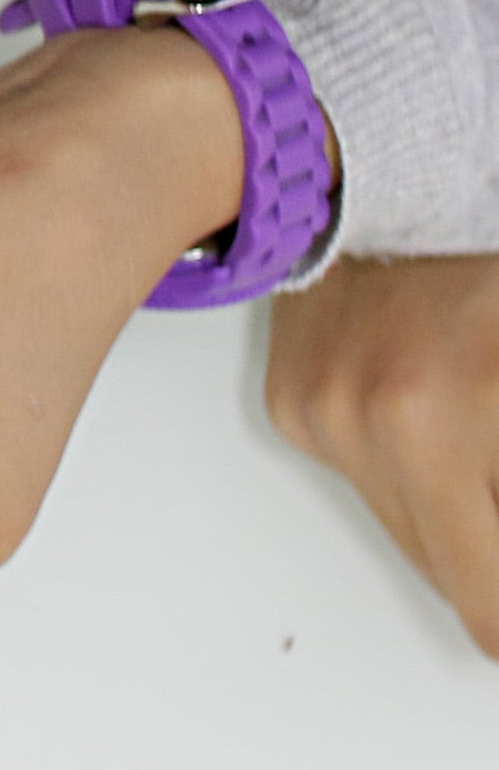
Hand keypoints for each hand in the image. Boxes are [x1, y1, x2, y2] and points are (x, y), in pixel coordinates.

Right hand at [267, 253, 498, 651]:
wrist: (383, 162)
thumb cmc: (477, 242)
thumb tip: (497, 565)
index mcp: (432, 422)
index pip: (486, 607)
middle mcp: (355, 425)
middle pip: (448, 573)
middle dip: (491, 548)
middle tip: (492, 468)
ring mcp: (314, 411)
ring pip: (407, 527)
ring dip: (460, 506)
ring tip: (478, 433)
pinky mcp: (291, 399)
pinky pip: (366, 474)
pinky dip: (415, 462)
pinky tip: (441, 406)